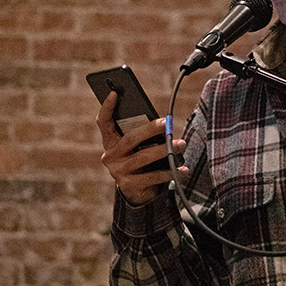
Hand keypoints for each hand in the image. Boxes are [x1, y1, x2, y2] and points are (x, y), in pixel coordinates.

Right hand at [96, 91, 187, 205]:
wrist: (138, 192)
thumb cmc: (141, 161)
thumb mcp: (138, 147)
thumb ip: (144, 135)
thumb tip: (164, 122)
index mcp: (110, 142)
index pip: (103, 122)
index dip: (107, 108)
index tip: (114, 93)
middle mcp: (110, 156)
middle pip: (131, 139)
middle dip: (150, 129)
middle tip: (167, 123)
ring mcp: (118, 171)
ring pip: (144, 157)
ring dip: (165, 150)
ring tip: (181, 144)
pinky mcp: (129, 185)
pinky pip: (152, 176)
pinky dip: (169, 172)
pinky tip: (182, 169)